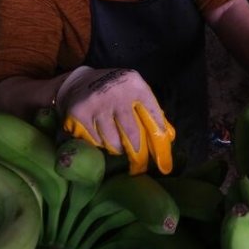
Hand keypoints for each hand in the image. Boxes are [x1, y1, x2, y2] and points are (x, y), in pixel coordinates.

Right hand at [56, 67, 174, 173]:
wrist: (79, 81)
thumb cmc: (116, 91)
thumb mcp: (135, 92)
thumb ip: (151, 112)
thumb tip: (169, 137)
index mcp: (135, 85)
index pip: (153, 115)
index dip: (159, 139)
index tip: (164, 162)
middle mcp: (117, 93)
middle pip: (132, 134)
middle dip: (138, 155)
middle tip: (140, 167)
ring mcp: (97, 103)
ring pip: (113, 142)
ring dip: (117, 148)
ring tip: (116, 143)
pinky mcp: (80, 114)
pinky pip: (96, 141)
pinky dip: (100, 143)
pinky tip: (99, 134)